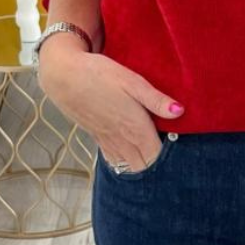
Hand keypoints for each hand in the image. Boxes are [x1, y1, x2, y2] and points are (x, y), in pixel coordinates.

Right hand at [38, 41, 183, 172]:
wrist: (63, 76)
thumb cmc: (100, 75)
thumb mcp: (133, 82)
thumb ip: (157, 100)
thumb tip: (180, 111)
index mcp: (136, 129)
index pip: (158, 158)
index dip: (171, 161)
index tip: (181, 155)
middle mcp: (122, 140)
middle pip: (144, 168)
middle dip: (157, 169)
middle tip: (169, 160)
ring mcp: (108, 141)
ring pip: (128, 167)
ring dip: (141, 167)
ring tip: (152, 160)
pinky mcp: (97, 138)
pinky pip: (114, 160)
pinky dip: (124, 163)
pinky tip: (131, 156)